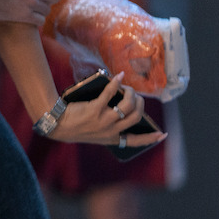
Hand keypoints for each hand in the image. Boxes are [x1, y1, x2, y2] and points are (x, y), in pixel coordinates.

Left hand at [51, 71, 165, 146]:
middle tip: (135, 95)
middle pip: (136, 116)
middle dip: (139, 104)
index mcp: (112, 139)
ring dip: (130, 94)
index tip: (162, 134)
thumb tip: (122, 105)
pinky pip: (110, 94)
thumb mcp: (95, 132)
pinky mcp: (95, 109)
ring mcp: (104, 120)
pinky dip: (116, 83)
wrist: (56, 125)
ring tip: (127, 87)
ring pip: (128, 106)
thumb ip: (108, 125)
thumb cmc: (75, 126)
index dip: (150, 138)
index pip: (135, 141)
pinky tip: (118, 76)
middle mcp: (111, 131)